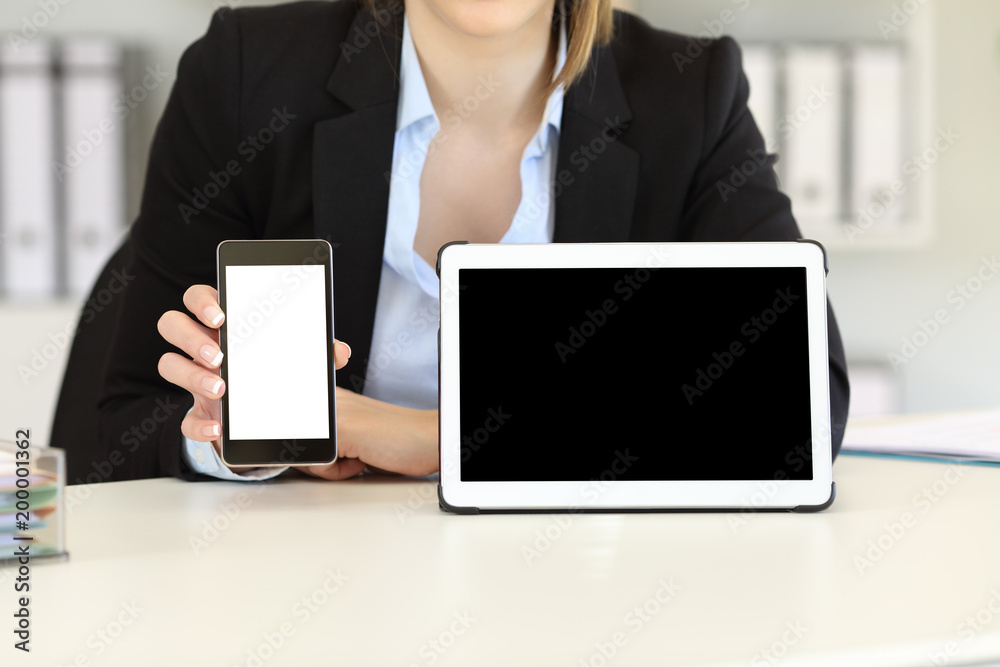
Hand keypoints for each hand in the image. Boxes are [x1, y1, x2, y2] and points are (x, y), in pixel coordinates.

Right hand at [156, 285, 351, 470]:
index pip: (198, 297)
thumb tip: (341, 352)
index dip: (201, 301)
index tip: (220, 316)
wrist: (276, 414)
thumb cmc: (280, 369)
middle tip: (219, 355)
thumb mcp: (299, 357)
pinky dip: (199, 426)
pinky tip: (219, 428)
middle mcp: (204, 347)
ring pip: (168, 365)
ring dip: (191, 376)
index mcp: (226, 325)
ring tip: (222, 388)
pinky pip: (186, 420)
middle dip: (189, 336)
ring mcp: (197, 379)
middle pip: (172, 324)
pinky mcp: (201, 414)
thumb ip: (318, 351)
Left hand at [300, 388, 438, 480]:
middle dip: (317, 459)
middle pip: (295, 444)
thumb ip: (323, 439)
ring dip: (329, 466)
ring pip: (303, 456)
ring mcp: (333, 411)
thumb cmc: (398, 440)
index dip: (310, 450)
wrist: (429, 439)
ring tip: (357, 454)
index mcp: (330, 396)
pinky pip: (319, 466)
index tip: (337, 448)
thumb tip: (294, 454)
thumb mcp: (351, 434)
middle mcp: (328, 398)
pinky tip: (363, 458)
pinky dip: (339, 473)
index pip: (293, 430)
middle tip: (350, 453)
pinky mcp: (341, 429)